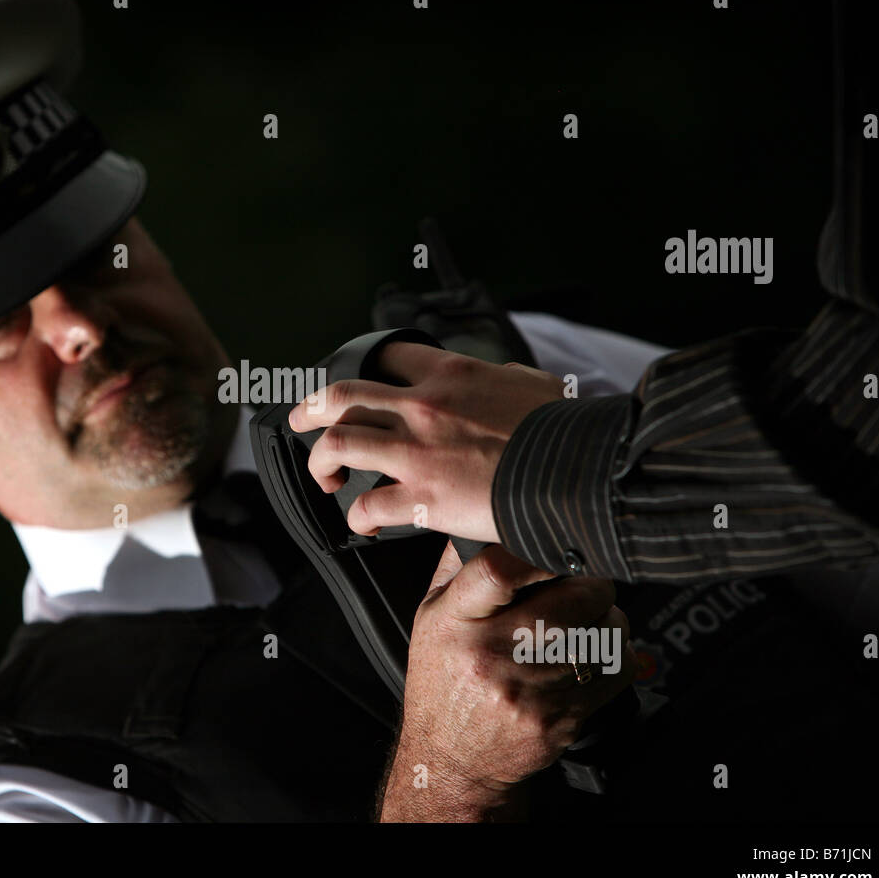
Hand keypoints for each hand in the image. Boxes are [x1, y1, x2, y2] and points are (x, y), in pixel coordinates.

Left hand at [288, 343, 563, 543]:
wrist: (576, 471)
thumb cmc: (563, 432)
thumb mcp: (533, 384)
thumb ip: (506, 379)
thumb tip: (504, 380)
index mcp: (450, 374)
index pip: (388, 356)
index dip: (363, 367)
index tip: (355, 385)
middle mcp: (422, 407)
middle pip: (341, 395)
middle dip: (311, 408)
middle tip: (302, 421)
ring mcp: (416, 452)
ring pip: (338, 445)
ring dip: (321, 461)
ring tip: (324, 476)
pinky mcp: (421, 498)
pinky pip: (366, 506)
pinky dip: (357, 515)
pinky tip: (363, 521)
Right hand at [379, 542, 634, 821]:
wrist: (453, 760)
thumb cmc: (443, 684)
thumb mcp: (430, 620)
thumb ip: (456, 569)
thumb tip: (482, 518)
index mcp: (455, 622)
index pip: (498, 571)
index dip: (536, 549)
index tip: (553, 542)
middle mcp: (492, 655)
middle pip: (569, 598)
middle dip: (589, 580)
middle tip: (585, 579)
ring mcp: (530, 690)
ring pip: (603, 629)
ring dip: (606, 615)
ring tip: (587, 617)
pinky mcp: (562, 717)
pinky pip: (616, 667)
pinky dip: (616, 651)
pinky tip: (593, 652)